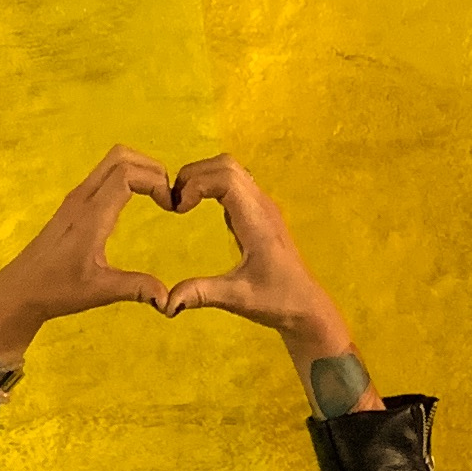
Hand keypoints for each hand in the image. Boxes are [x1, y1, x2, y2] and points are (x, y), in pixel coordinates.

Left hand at [0, 147, 179, 362]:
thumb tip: (169, 299)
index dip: (155, 181)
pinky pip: (104, 175)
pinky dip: (127, 177)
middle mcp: (82, 198)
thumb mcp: (99, 291)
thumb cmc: (56, 290)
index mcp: (91, 215)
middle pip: (120, 156)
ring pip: (111, 162)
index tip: (170, 206)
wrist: (19, 290)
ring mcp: (76, 198)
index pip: (127, 174)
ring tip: (157, 197)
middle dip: (151, 168)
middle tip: (167, 195)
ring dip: (139, 170)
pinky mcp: (73, 204)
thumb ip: (136, 288)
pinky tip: (136, 203)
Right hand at [160, 158, 358, 375]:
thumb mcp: (237, 299)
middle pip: (226, 165)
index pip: (226, 178)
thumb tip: (165, 302)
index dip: (196, 183)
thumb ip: (201, 294)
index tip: (177, 208)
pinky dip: (211, 184)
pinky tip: (198, 207)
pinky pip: (234, 183)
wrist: (305, 306)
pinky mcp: (259, 212)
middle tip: (174, 202)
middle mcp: (261, 205)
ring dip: (203, 177)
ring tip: (182, 203)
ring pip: (231, 169)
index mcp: (257, 220)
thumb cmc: (276, 300)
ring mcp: (262, 206)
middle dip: (195, 174)